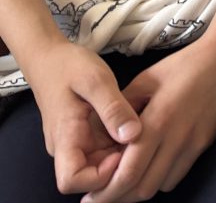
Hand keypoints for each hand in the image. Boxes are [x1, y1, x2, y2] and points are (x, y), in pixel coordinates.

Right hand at [24, 42, 140, 195]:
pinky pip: (104, 149)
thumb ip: (113, 108)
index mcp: (65, 138)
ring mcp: (76, 142)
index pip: (72, 181)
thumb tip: (133, 136)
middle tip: (141, 140)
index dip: (100, 176)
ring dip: (122, 154)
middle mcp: (67, 147)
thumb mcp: (96, 80)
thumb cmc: (70, 66)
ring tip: (141, 131)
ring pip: (100, 164)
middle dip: (118, 166)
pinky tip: (136, 125)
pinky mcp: (86, 135)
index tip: (122, 151)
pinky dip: (121, 143)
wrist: (51, 57)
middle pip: (91, 177)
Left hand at [81, 38, 215, 202]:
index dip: (107, 192)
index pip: (129, 172)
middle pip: (143, 188)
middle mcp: (177, 138)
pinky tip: (150, 168)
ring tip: (124, 182)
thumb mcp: (146, 79)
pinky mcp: (205, 144)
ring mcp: (194, 144)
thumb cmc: (183, 64)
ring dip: (140, 189)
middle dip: (119, 197)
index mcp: (157, 121)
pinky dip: (160, 179)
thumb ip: (122, 108)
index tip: (89, 197)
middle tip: (102, 195)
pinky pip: (178, 174)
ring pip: (161, 186)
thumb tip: (100, 134)